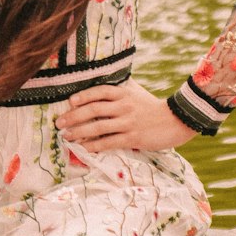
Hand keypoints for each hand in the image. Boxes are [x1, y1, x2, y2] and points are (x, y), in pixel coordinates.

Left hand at [54, 79, 193, 152]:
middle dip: (74, 116)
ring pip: (98, 127)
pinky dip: (94, 146)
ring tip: (66, 136)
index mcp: (124, 93)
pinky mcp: (132, 138)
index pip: (99, 91)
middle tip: (59, 122)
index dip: (83, 96)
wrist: (176, 120)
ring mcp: (128, 122)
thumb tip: (99, 86)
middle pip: (94, 109)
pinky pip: (108, 142)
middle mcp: (124, 106)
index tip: (70, 101)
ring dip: (79, 132)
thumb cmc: (152, 106)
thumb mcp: (136, 92)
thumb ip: (120, 89)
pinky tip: (83, 149)